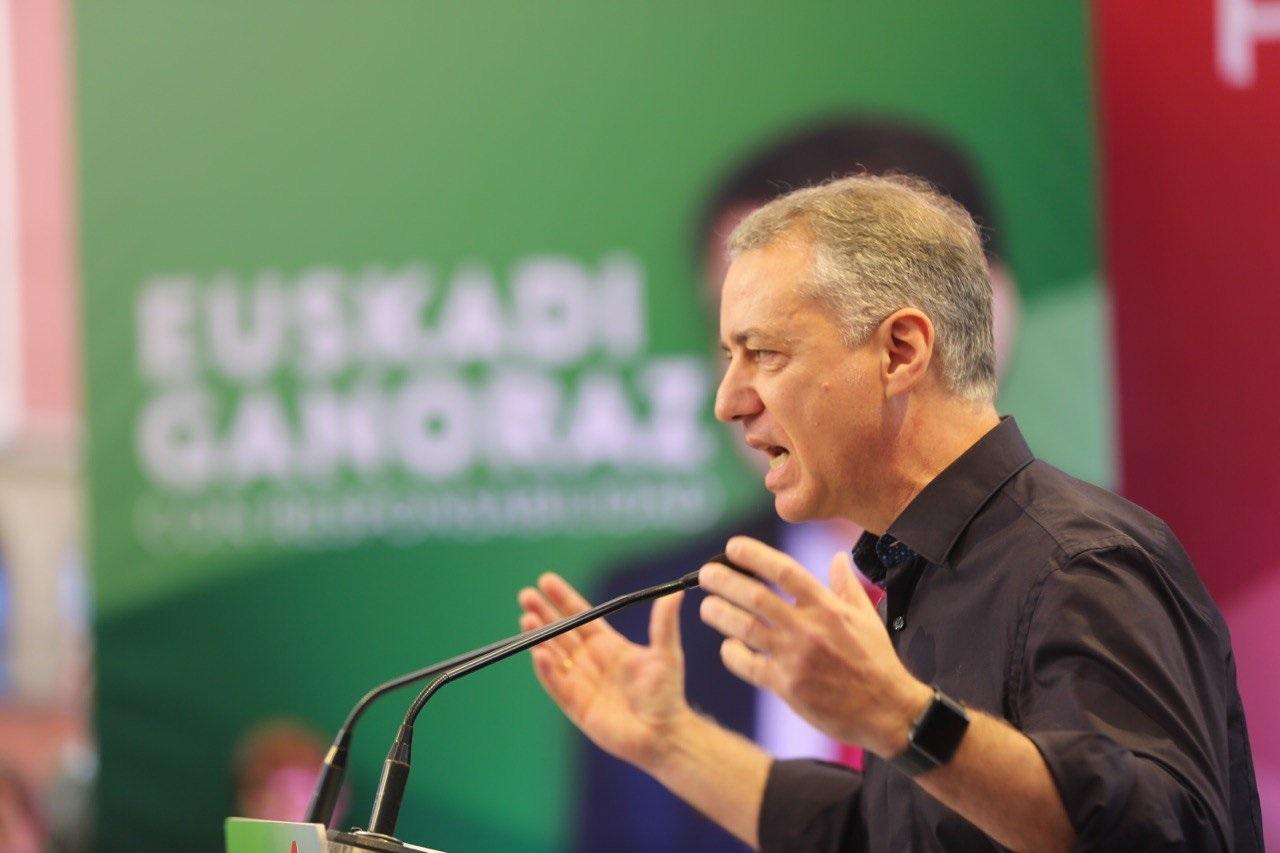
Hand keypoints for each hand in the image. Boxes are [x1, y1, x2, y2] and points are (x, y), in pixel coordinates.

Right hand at [517, 573, 691, 768]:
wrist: (664, 733)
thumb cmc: (666, 694)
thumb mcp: (666, 654)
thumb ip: (664, 624)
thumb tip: (675, 594)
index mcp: (608, 645)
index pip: (580, 616)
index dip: (563, 599)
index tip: (546, 581)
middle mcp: (590, 660)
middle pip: (560, 632)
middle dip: (543, 614)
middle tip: (525, 596)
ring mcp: (580, 682)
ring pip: (554, 655)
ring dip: (540, 637)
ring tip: (527, 619)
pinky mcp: (576, 705)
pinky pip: (557, 684)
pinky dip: (547, 670)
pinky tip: (539, 653)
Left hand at [698, 536, 930, 757]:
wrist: (886, 711)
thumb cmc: (876, 662)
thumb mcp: (866, 617)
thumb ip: (845, 585)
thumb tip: (836, 557)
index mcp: (827, 607)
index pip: (784, 571)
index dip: (755, 555)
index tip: (732, 547)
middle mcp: (809, 628)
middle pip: (756, 596)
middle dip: (725, 581)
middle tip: (705, 574)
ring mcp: (796, 658)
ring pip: (745, 628)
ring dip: (720, 614)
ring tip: (707, 607)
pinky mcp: (787, 687)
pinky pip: (748, 666)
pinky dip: (732, 654)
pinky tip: (727, 647)